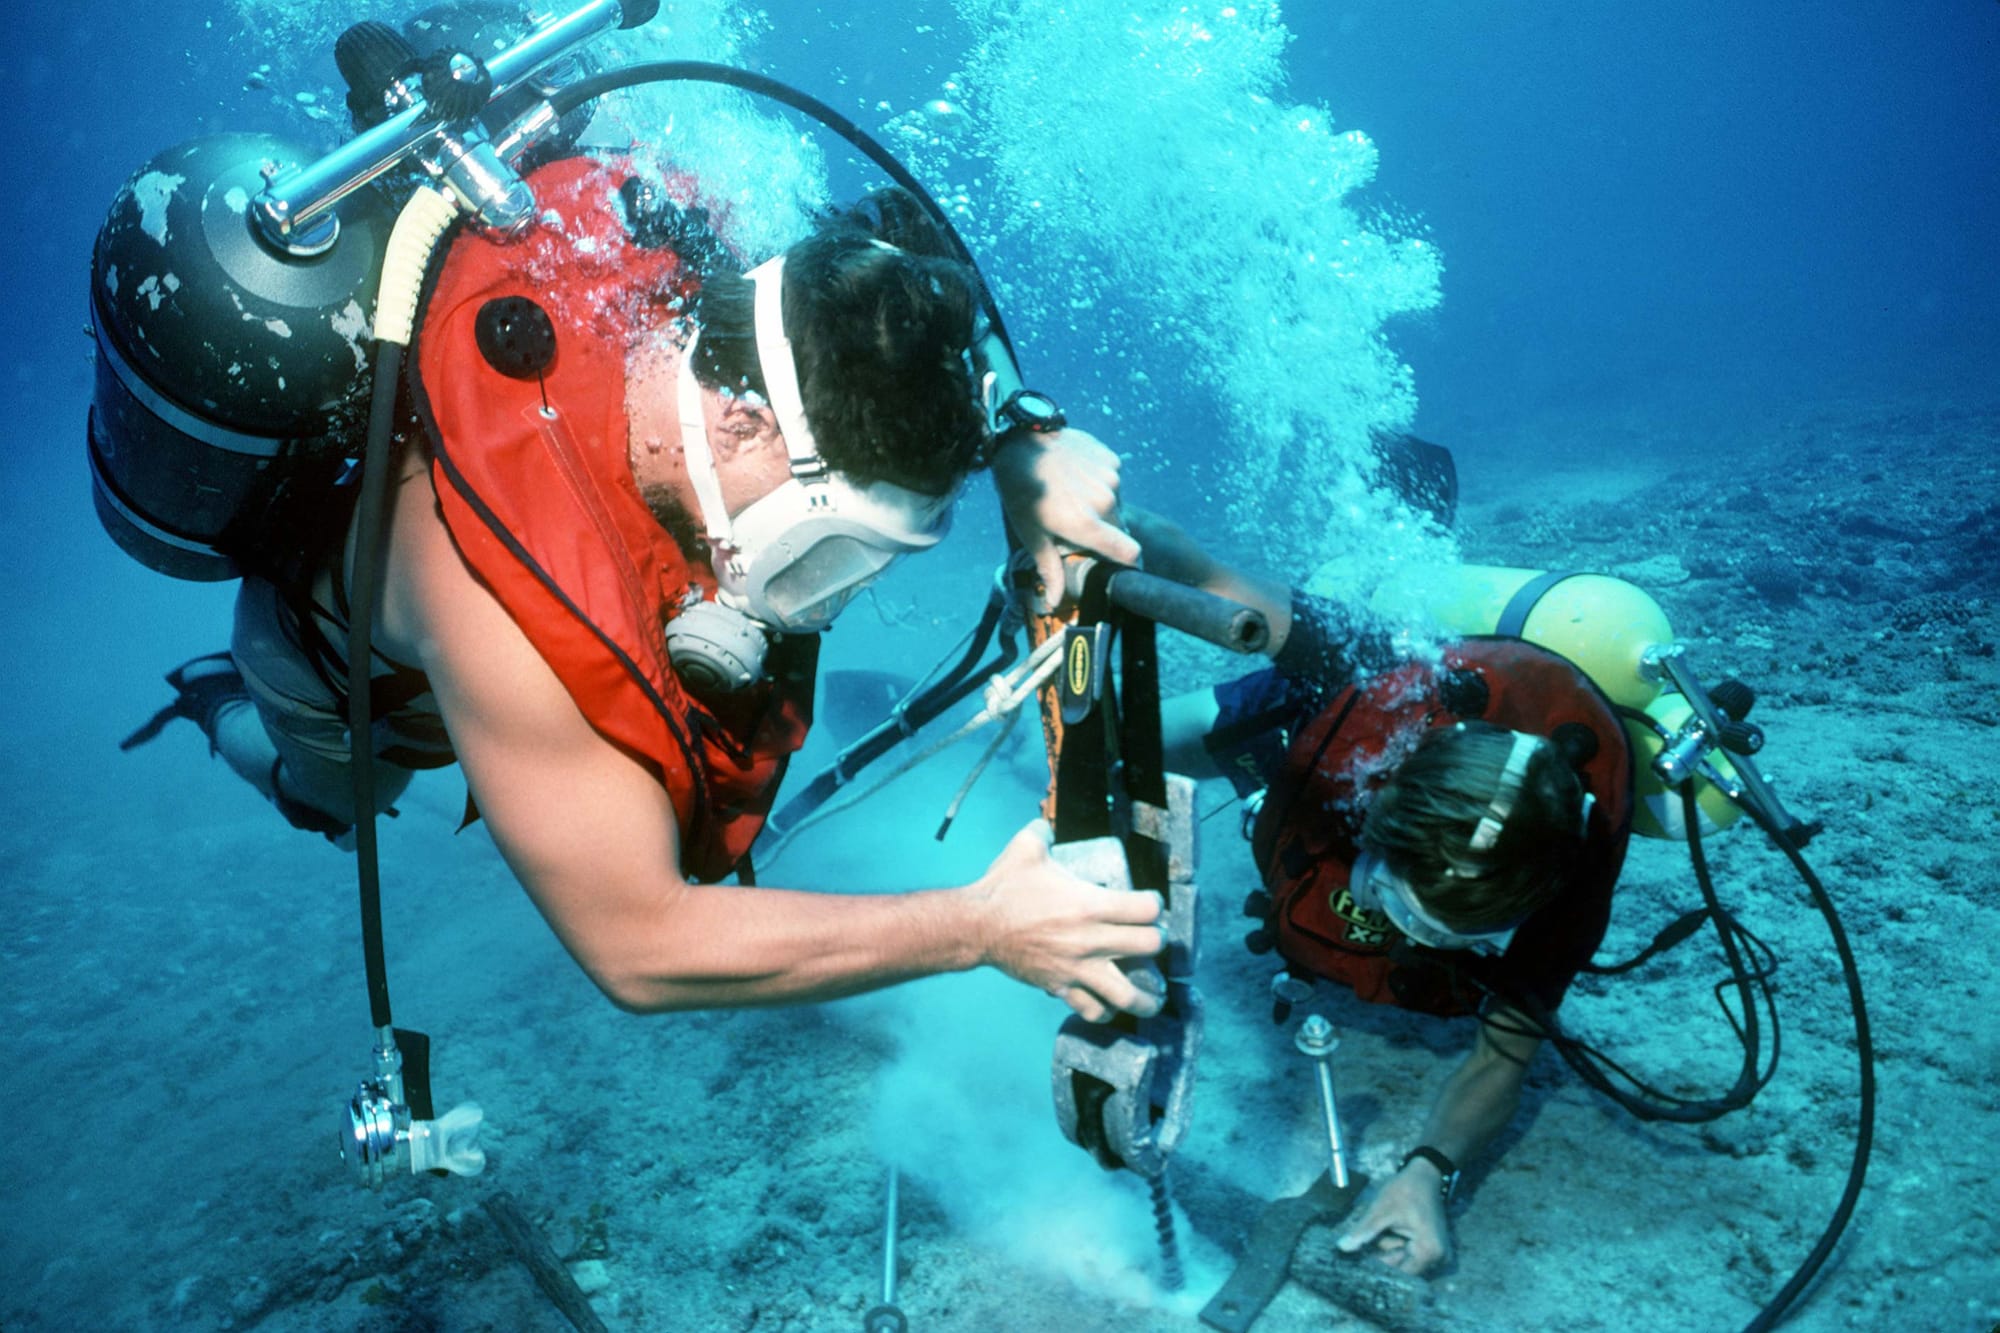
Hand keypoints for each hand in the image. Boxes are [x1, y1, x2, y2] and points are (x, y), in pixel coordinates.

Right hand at [965, 820, 1164, 1021]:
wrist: (976, 926)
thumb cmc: (1004, 887)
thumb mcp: (1027, 848)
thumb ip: (1044, 831)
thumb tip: (1047, 823)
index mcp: (1089, 904)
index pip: (1147, 909)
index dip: (1155, 905)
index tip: (1150, 905)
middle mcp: (1090, 939)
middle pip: (1150, 946)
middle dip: (1157, 941)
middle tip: (1152, 939)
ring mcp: (1077, 968)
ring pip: (1128, 993)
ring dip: (1147, 995)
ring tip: (1154, 995)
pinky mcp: (1061, 987)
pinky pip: (1093, 1009)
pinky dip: (1106, 1010)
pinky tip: (1110, 1004)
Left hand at [990, 427, 1142, 610]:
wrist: (1020, 440)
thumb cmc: (1021, 492)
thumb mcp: (1032, 534)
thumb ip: (1050, 569)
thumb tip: (1053, 603)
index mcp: (1087, 524)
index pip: (1130, 553)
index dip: (1129, 563)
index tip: (1123, 567)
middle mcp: (1106, 500)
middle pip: (1119, 528)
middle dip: (1104, 532)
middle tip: (1076, 526)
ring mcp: (1110, 477)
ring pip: (1115, 502)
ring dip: (1100, 506)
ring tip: (1072, 496)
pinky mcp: (1109, 458)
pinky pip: (1111, 480)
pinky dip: (1099, 483)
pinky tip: (1076, 476)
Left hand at [1335, 1165, 1451, 1274]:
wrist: (1425, 1174)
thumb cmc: (1406, 1190)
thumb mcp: (1382, 1210)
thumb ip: (1364, 1232)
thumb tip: (1342, 1247)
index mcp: (1429, 1251)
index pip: (1398, 1272)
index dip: (1377, 1266)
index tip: (1357, 1260)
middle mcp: (1437, 1258)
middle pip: (1400, 1266)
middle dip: (1381, 1253)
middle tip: (1367, 1238)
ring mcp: (1436, 1253)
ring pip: (1401, 1259)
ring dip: (1387, 1246)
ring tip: (1383, 1226)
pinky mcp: (1430, 1247)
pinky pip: (1406, 1252)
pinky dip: (1394, 1242)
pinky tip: (1389, 1227)